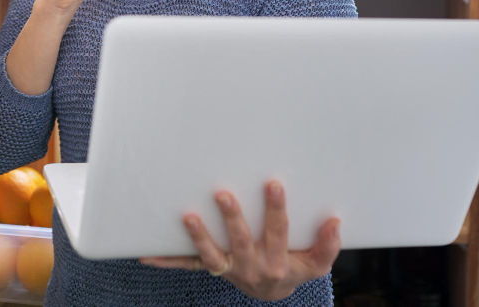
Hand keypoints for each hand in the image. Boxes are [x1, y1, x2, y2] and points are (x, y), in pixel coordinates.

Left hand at [140, 181, 340, 301]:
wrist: (270, 294)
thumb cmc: (293, 269)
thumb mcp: (314, 265)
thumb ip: (327, 247)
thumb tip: (334, 222)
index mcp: (278, 260)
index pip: (278, 231)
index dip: (275, 208)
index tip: (273, 184)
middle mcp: (251, 265)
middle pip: (242, 240)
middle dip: (232, 218)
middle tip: (223, 194)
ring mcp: (228, 268)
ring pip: (211, 254)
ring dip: (198, 236)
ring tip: (187, 217)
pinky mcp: (211, 268)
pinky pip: (187, 265)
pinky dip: (166, 260)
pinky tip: (145, 253)